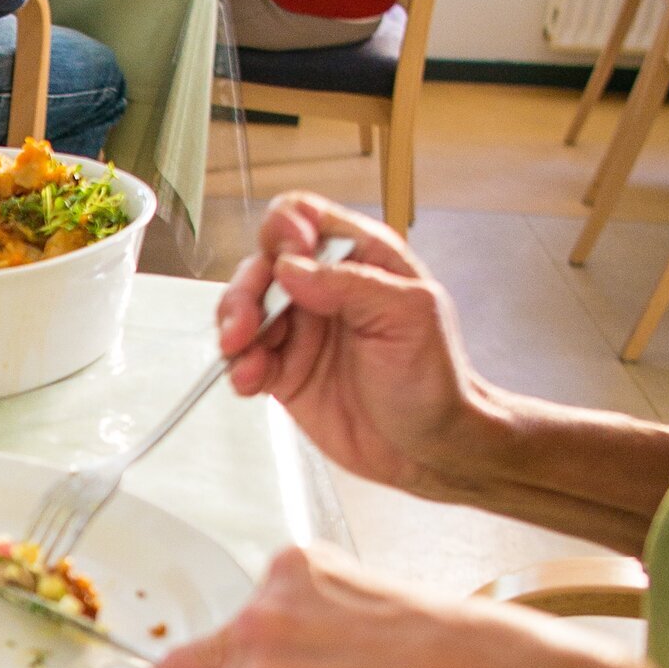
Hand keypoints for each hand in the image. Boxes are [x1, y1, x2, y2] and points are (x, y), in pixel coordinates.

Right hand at [217, 192, 498, 500]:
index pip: (304, 218)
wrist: (430, 449)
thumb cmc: (435, 381)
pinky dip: (237, 366)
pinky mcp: (281, 368)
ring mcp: (299, 328)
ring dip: (233, 328)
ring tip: (242, 355)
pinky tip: (250, 380)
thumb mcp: (408, 317)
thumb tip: (291, 267)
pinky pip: (243, 356)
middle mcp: (323, 287)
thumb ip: (350, 284)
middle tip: (245, 324)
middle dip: (246, 291)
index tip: (284, 265)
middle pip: (262, 263)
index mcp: (360, 259)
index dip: (284, 232)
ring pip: (243, 308)